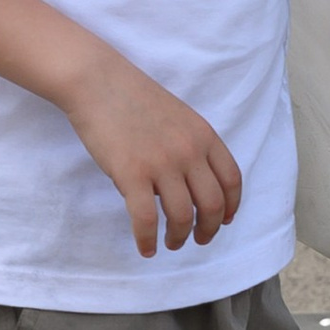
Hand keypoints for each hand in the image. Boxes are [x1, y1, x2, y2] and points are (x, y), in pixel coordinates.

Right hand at [68, 54, 243, 256]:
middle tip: (198, 239)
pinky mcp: (132, 174)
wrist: (98, 82)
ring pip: (182, 216)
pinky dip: (148, 240)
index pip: (231, 179)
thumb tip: (188, 186)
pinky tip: (146, 248)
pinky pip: (146, 219)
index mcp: (203, 135)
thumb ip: (191, 146)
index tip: (224, 220)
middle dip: (208, 229)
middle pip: (212, 204)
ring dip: (179, 237)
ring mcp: (162, 163)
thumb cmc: (133, 97)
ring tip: (170, 243)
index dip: (231, 206)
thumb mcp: (178, 117)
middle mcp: (189, 151)